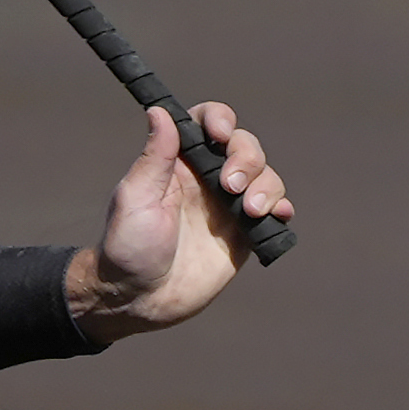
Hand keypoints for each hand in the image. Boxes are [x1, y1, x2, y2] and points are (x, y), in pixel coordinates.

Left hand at [66, 105, 290, 342]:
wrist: (140, 299)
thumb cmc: (127, 248)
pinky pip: (274, 210)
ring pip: (265, 175)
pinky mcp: (244, 233)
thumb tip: (159, 110)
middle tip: (230, 187)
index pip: (207, 124)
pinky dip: (281, 206)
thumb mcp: (135, 198)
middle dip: (247, 158)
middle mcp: (207, 178)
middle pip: (244, 146)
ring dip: (266, 185)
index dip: (220, 120)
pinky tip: (275, 214)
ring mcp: (228, 205)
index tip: (219, 134)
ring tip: (251, 210)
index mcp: (179, 163)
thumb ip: (154, 157)